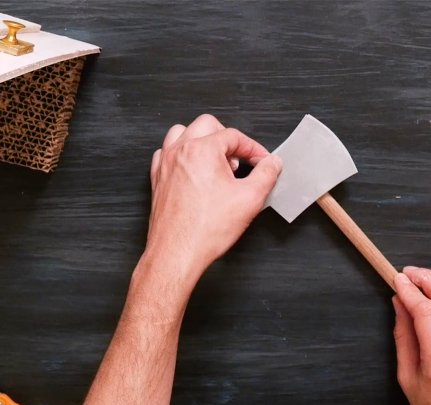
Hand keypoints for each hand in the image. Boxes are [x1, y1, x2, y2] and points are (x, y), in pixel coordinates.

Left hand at [141, 114, 281, 302]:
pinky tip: (196, 171)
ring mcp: (166, 163)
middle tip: (241, 160)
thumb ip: (266, 175)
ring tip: (218, 163)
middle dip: (228, 139)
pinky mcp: (158, 178)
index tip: (262, 161)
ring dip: (203, 141)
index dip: (253, 148)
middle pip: (208, 125)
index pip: (234, 136)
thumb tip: (272, 163)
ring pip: (183, 133)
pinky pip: (168, 152)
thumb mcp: (250, 199)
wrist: (177, 252)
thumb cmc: (205, 229)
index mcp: (203, 150)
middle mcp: (181, 151)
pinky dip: (184, 154)